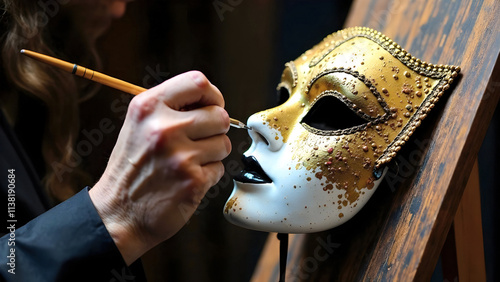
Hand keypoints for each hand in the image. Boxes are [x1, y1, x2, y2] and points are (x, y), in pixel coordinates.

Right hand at [89, 71, 230, 264]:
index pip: (198, 82)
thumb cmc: (132, 169)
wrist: (118, 213)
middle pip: (218, 115)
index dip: (212, 95)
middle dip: (215, 130)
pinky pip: (219, 168)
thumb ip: (170, 108)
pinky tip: (187, 179)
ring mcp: (180, 155)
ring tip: (188, 162)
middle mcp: (164, 128)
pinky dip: (208, 175)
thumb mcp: (139, 125)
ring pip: (223, 143)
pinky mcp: (193, 180)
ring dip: (213, 154)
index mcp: (149, 107)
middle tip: (197, 141)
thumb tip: (210, 101)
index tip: (211, 107)